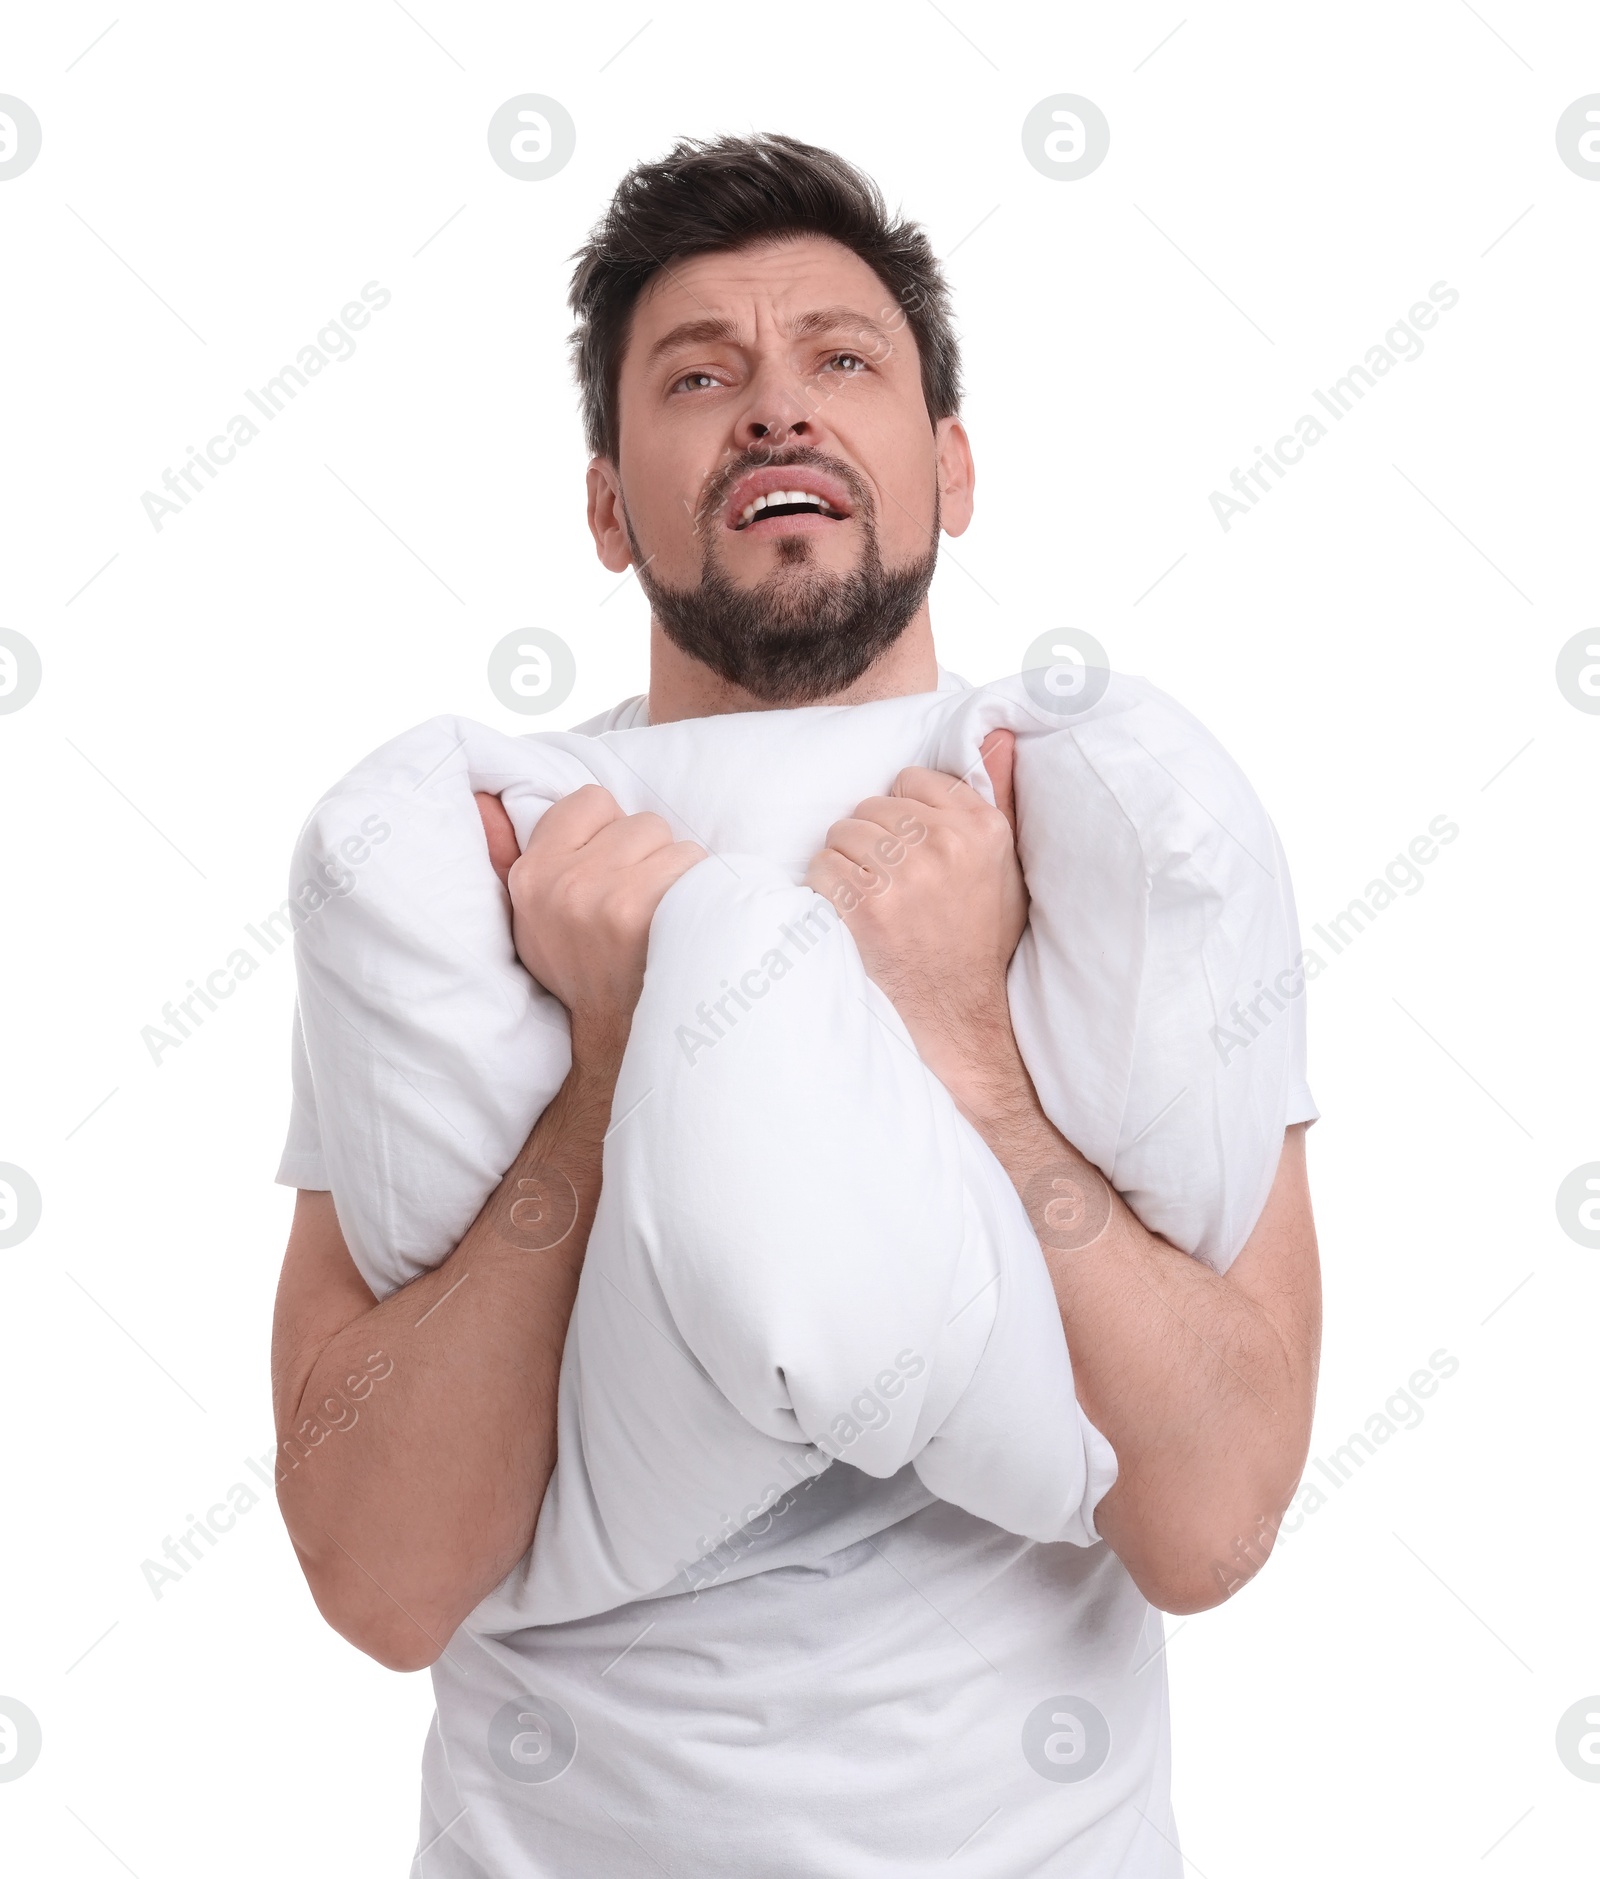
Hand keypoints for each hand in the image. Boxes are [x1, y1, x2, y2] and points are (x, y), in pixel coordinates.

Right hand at [475, 786, 705, 1065]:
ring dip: (683, 876)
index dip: (612, 832)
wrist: (618, 1039)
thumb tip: (483, 799)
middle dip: (652, 858)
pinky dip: (704, 892)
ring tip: (668, 917)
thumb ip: (511, 856)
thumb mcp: (533, 920)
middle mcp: (563, 882)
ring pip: (675, 845)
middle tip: (646, 905)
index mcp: (533, 876)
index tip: (617, 869)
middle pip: (641, 823)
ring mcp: (603, 896)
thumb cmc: (584, 974)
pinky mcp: (641, 911)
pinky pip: (697, 867)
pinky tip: (687, 925)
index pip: (591, 801)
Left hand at [804, 729, 1028, 1113]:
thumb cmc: (976, 937)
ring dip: (847, 863)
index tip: (914, 852)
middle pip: (872, 805)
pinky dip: (826, 888)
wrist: (956, 1013)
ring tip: (872, 897)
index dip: (905, 816)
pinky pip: (823, 867)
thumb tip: (1000, 732)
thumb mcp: (1004, 866)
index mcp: (983, 827)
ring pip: (843, 832)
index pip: (912, 781)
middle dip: (872, 840)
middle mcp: (946, 844)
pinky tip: (851, 913)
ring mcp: (904, 875)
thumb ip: (1000, 794)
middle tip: (891, 882)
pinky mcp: (866, 905)